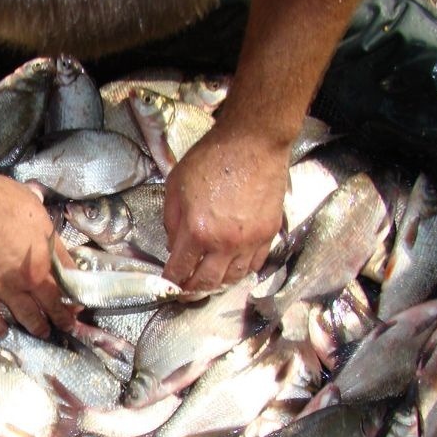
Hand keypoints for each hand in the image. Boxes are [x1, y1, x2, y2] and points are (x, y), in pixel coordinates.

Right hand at [0, 173, 76, 336]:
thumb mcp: (35, 208)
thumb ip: (45, 230)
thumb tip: (50, 237)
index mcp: (46, 256)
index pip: (69, 282)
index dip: (76, 294)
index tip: (78, 303)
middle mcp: (29, 278)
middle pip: (52, 304)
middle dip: (63, 318)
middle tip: (68, 326)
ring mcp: (4, 289)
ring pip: (27, 317)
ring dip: (38, 327)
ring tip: (43, 332)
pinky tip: (3, 332)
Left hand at [162, 120, 288, 290]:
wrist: (252, 143)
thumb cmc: (211, 159)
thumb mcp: (175, 186)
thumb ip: (171, 221)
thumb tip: (173, 246)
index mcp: (197, 231)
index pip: (180, 269)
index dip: (171, 282)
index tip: (168, 286)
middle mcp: (224, 243)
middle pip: (206, 282)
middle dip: (192, 291)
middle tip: (186, 293)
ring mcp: (249, 241)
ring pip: (232, 278)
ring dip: (217, 285)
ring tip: (208, 284)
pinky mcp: (268, 234)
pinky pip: (254, 265)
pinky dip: (242, 272)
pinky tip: (232, 270)